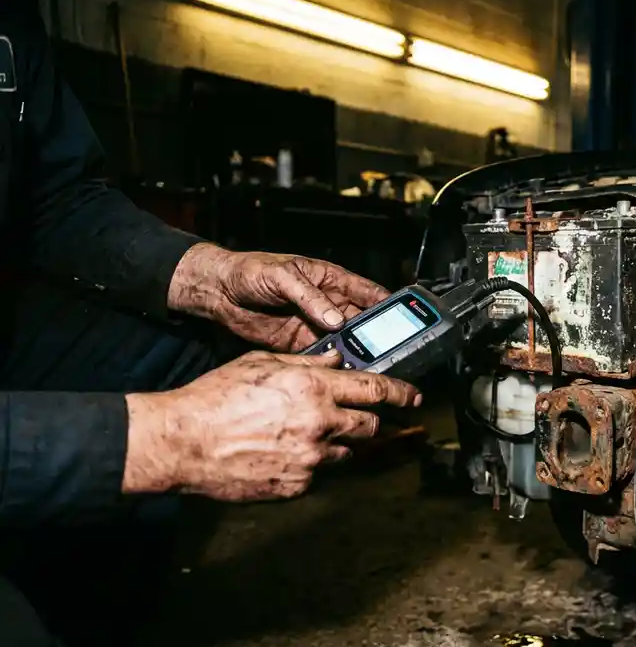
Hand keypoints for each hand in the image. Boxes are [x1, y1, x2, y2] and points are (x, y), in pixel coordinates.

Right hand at [122, 349, 420, 500]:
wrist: (184, 441)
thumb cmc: (216, 397)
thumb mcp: (262, 365)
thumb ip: (307, 363)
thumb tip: (338, 360)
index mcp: (313, 388)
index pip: (375, 390)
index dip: (401, 393)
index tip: (414, 397)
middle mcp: (319, 424)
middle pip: (369, 426)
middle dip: (366, 420)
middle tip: (351, 416)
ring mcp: (310, 459)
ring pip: (344, 452)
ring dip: (334, 443)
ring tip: (299, 435)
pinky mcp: (297, 484)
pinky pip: (317, 473)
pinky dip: (308, 463)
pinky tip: (280, 453)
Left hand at [167, 243, 388, 351]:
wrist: (219, 292)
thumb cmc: (250, 271)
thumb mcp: (282, 276)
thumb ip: (310, 297)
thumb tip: (336, 319)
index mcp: (331, 281)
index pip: (368, 293)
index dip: (388, 305)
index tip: (405, 320)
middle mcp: (328, 305)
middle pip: (362, 322)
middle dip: (377, 337)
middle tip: (390, 352)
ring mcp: (315, 326)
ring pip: (346, 343)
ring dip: (356, 354)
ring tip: (369, 368)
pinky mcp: (300, 344)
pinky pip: (323, 357)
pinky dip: (333, 367)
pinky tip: (341, 375)